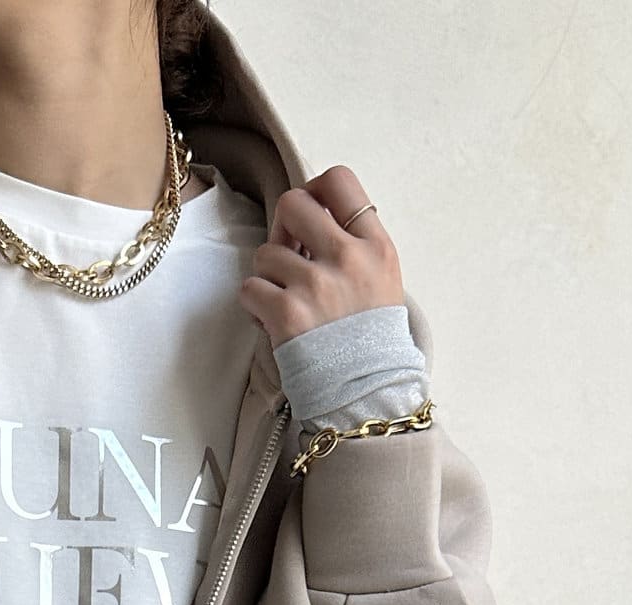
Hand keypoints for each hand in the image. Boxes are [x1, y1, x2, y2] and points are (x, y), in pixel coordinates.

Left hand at [237, 166, 404, 349]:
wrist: (367, 395)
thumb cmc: (370, 341)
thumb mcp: (382, 281)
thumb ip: (354, 245)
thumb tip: (309, 216)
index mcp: (375, 245)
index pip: (339, 181)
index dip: (315, 190)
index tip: (310, 213)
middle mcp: (346, 258)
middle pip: (293, 203)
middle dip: (282, 228)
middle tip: (289, 257)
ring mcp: (316, 285)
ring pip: (265, 254)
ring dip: (268, 278)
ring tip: (288, 304)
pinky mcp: (287, 313)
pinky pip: (249, 289)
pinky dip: (254, 307)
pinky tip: (273, 323)